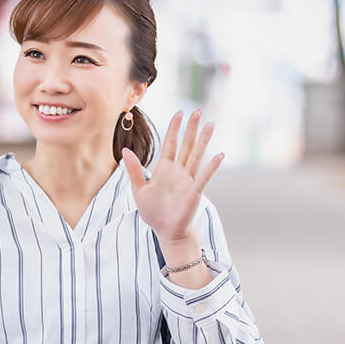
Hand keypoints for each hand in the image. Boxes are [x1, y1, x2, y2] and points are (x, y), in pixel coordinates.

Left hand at [122, 110, 223, 244]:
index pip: (170, 144)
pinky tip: (219, 155)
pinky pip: (203, 177)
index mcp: (164, 169)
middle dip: (191, 128)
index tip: (179, 113)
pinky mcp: (194, 192)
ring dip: (204, 141)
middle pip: (186, 145)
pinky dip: (211, 167)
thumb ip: (133, 170)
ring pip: (196, 156)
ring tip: (211, 125)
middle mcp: (178, 171)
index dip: (174, 129)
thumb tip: (125, 151)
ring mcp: (187, 181)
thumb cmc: (152, 212)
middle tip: (198, 111)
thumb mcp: (138, 189)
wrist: (165, 232)